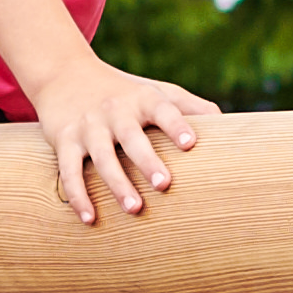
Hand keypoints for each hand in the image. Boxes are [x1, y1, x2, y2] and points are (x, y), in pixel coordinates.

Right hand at [30, 58, 214, 221]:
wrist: (64, 74)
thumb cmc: (123, 91)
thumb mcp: (155, 91)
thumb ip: (189, 106)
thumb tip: (227, 124)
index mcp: (143, 99)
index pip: (163, 109)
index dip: (177, 125)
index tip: (191, 144)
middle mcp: (115, 111)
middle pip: (132, 137)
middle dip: (147, 160)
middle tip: (164, 184)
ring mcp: (88, 127)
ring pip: (101, 156)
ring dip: (116, 183)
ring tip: (134, 208)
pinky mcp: (64, 140)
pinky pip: (68, 171)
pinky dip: (77, 195)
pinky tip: (90, 218)